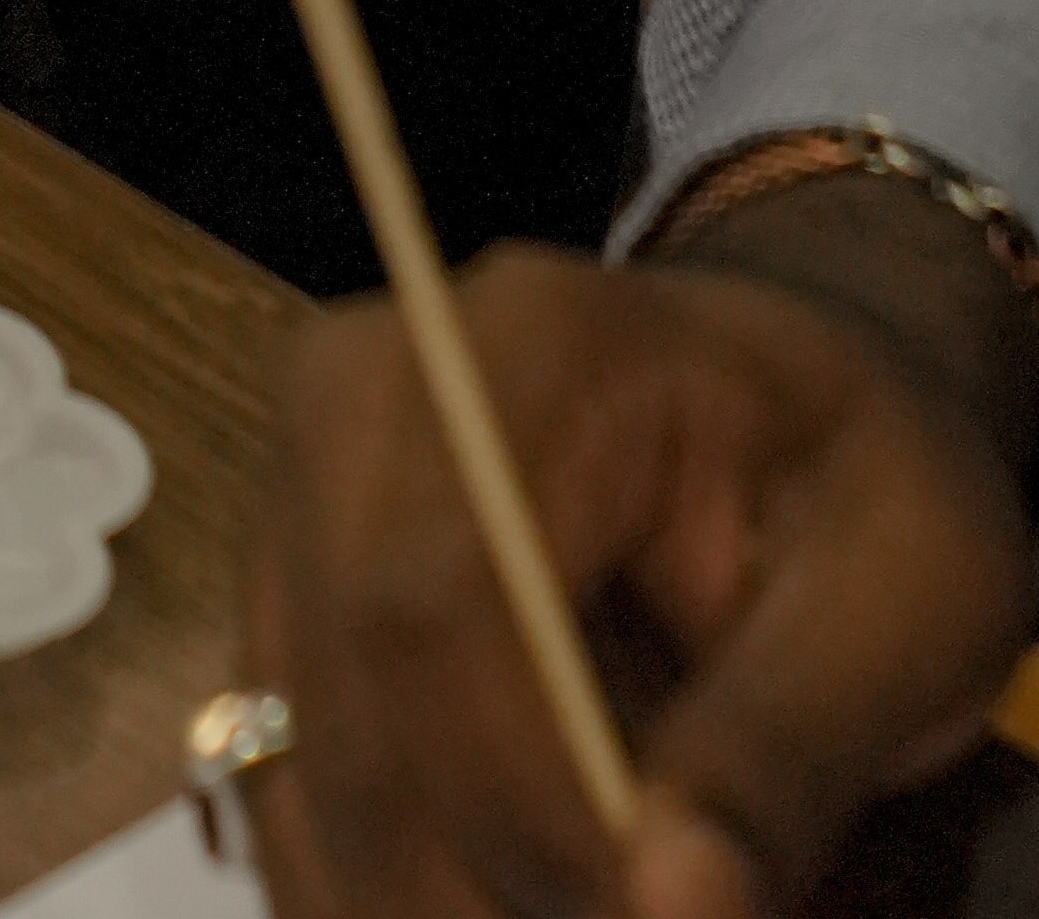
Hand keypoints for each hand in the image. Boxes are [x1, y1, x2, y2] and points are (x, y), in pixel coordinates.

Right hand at [239, 207, 1038, 915]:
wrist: (794, 409)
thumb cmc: (861, 479)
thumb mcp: (909, 596)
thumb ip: (784, 749)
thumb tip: (682, 909)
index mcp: (527, 342)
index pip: (439, 596)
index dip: (516, 802)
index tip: (646, 918)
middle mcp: (369, 390)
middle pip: (351, 690)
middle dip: (477, 881)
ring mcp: (307, 486)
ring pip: (302, 755)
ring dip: (426, 896)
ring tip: (590, 909)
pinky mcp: (293, 588)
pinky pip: (294, 773)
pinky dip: (387, 883)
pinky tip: (510, 902)